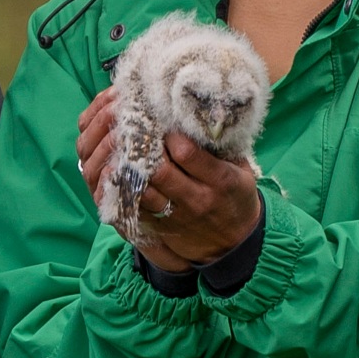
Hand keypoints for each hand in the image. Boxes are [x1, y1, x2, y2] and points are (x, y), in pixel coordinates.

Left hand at [78, 87, 262, 269]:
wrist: (235, 243)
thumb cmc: (236, 197)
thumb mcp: (242, 170)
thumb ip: (221, 146)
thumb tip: (197, 114)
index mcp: (220, 180)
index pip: (186, 153)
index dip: (168, 134)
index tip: (160, 119)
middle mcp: (196, 198)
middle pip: (158, 170)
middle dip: (142, 147)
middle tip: (133, 128)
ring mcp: (176, 215)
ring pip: (142, 190)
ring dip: (127, 167)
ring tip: (120, 147)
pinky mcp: (161, 227)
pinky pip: (134, 208)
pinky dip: (122, 189)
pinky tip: (116, 172)